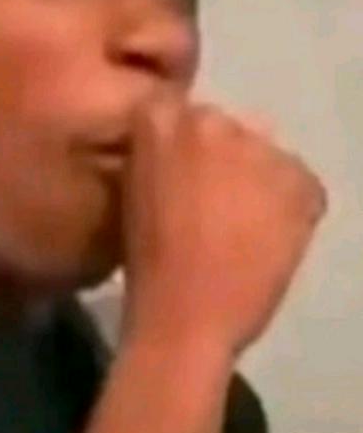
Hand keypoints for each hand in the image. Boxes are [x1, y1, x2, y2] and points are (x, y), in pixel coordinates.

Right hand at [120, 95, 327, 357]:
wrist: (183, 318)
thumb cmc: (144, 264)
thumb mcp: (132, 192)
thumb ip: (156, 158)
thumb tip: (182, 158)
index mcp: (158, 119)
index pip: (177, 114)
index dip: (179, 151)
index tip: (175, 182)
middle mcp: (212, 120)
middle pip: (224, 131)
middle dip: (221, 161)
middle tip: (209, 207)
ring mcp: (260, 149)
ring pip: (264, 157)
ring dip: (255, 183)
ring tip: (240, 229)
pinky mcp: (300, 181)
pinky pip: (301, 187)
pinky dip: (290, 211)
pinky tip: (265, 243)